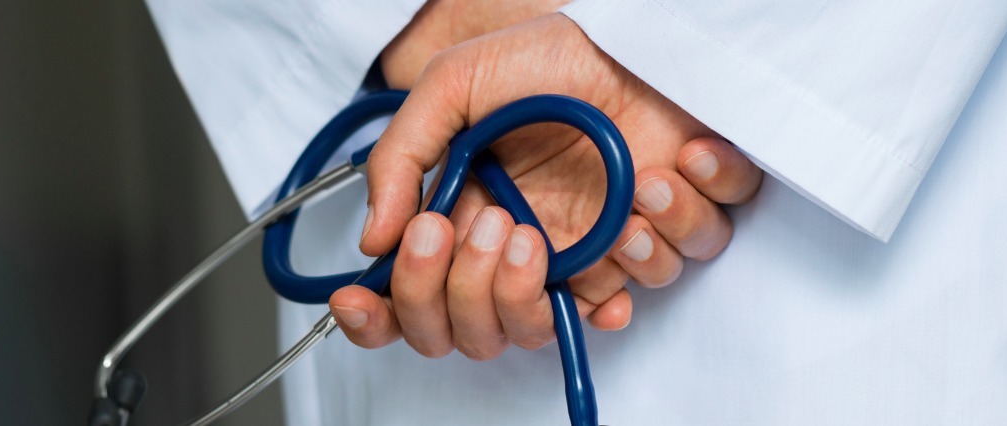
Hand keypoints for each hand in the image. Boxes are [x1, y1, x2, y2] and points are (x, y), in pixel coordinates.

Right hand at [333, 14, 762, 358]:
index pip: (408, 302)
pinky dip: (647, 253)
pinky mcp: (641, 250)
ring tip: (557, 220)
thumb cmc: (544, 61)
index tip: (358, 296)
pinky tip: (645, 201)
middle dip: (468, 289)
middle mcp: (511, 256)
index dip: (377, 316)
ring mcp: (574, 261)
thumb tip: (373, 240)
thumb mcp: (452, 87)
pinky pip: (642, 290)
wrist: (629, 41)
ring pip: (541, 331)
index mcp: (459, 223)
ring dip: (548, 282)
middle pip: (470, 335)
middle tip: (495, 224)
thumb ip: (401, 158)